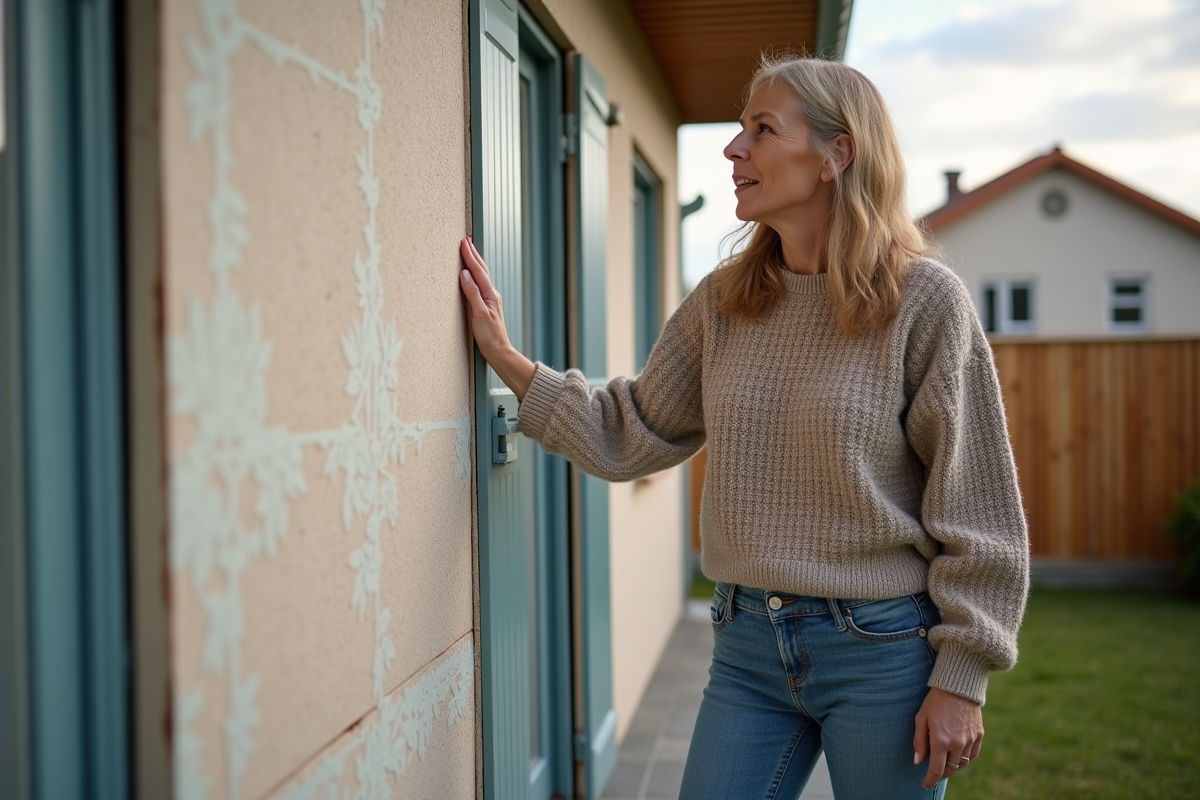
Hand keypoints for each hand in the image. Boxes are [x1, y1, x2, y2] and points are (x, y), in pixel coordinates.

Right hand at [458, 237, 535, 399]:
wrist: (498, 351)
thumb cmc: (489, 336)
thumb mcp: (479, 314)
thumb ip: (472, 293)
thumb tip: (465, 274)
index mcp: (489, 294)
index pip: (478, 271)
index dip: (470, 256)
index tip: (463, 242)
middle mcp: (491, 294)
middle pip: (481, 269)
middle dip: (473, 254)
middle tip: (466, 240)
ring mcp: (489, 299)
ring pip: (481, 275)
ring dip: (475, 261)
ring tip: (469, 250)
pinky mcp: (486, 305)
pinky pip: (479, 284)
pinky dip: (475, 274)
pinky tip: (472, 274)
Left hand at [913, 687, 983, 788]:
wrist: (958, 685)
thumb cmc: (935, 701)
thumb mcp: (921, 718)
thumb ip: (919, 742)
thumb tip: (918, 762)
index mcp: (941, 740)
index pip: (937, 769)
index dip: (930, 780)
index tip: (925, 784)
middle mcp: (958, 743)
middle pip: (951, 769)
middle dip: (941, 775)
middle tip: (933, 774)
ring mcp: (970, 740)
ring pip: (962, 763)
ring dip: (953, 767)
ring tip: (945, 763)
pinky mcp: (979, 734)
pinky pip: (973, 755)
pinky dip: (965, 759)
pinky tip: (958, 756)